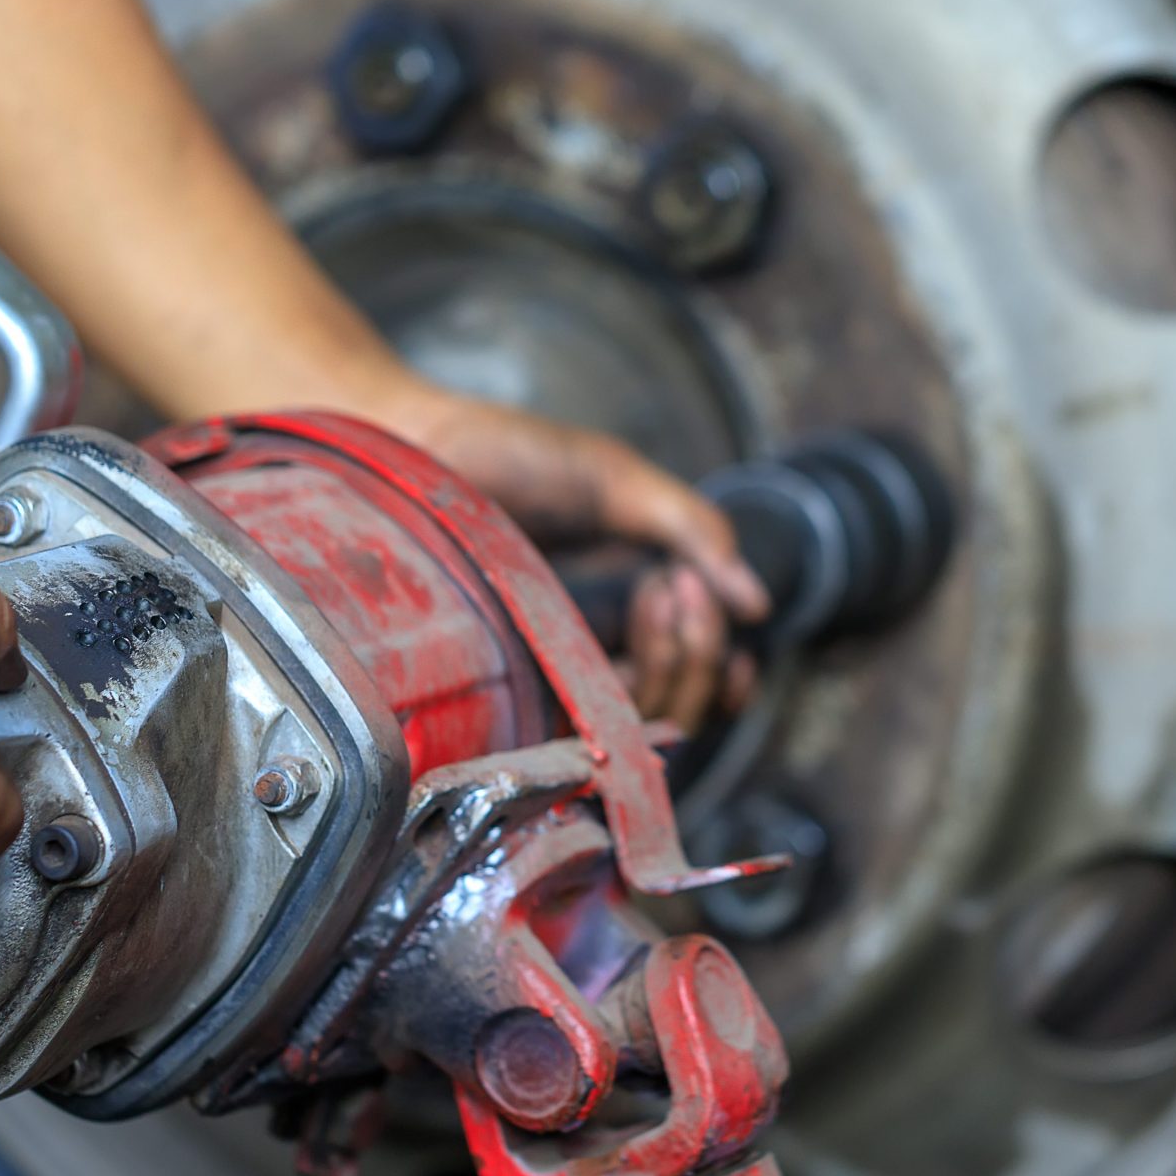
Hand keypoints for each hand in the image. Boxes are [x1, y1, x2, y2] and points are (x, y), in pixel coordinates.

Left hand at [380, 386, 768, 733]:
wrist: (418, 448)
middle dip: (704, 650)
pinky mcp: (513, 686)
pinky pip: (577, 727)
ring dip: (673, 664)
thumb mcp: (617, 479)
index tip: (736, 624)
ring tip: (656, 587)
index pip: (699, 678)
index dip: (727, 672)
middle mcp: (596, 647)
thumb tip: (758, 603)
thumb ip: (690, 527)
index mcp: (630, 604)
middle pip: (682, 703)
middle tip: (679, 581)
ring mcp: (555, 669)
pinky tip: (612, 645)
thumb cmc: (511, 456)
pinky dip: (616, 702)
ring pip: (641, 721)